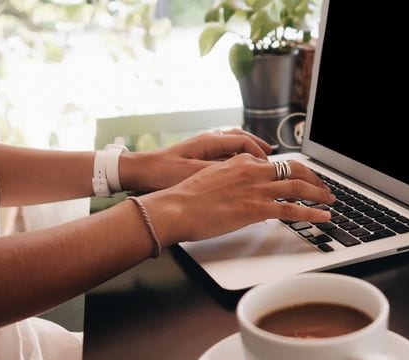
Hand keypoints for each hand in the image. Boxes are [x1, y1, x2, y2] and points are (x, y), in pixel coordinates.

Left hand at [119, 128, 272, 191]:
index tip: (268, 164)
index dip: (259, 152)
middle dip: (257, 146)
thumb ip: (222, 171)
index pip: (243, 141)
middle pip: (240, 138)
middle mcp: (207, 140)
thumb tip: (243, 172)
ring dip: (246, 151)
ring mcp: (201, 147)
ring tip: (257, 161)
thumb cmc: (162, 172)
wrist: (138, 173)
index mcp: (210, 141)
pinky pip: (223, 153)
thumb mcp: (196, 173)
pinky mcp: (196, 156)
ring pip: (231, 144)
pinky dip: (235, 158)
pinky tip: (237, 170)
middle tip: (270, 156)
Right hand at [142, 154, 334, 244]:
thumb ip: (232, 180)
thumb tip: (243, 192)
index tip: (301, 179)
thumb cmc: (187, 198)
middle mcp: (252, 170)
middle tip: (324, 188)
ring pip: (297, 186)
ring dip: (318, 193)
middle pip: (293, 169)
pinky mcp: (256, 208)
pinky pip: (292, 209)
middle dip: (313, 178)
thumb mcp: (212, 179)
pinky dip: (312, 212)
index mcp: (241, 161)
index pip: (274, 163)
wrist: (176, 208)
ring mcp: (256, 189)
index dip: (292, 172)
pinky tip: (323, 216)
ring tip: (331, 200)